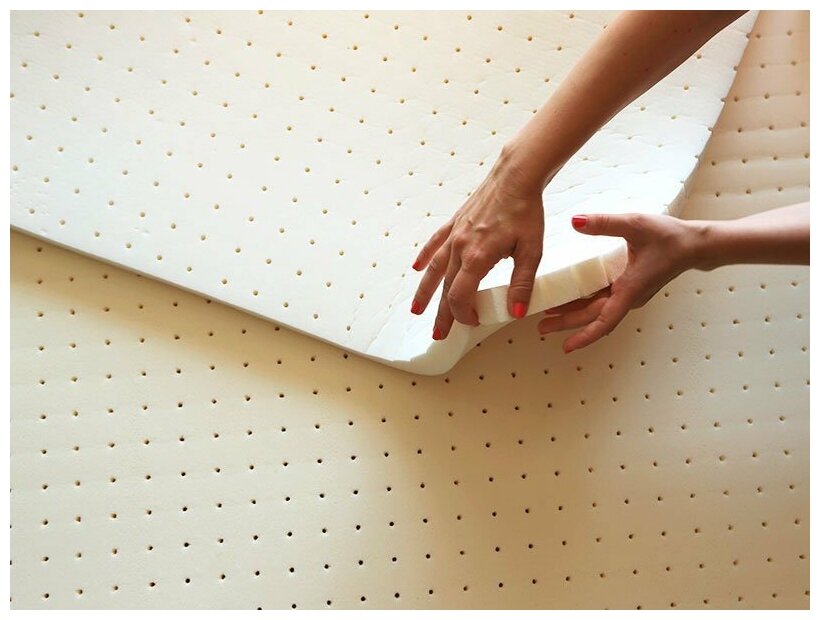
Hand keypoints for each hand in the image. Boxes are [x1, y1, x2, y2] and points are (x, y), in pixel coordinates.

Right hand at [410, 153, 544, 339]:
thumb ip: (522, 283)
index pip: (461, 296)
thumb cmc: (526, 211)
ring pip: (434, 269)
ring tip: (415, 310)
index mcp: (477, 257)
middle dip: (442, 314)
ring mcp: (455, 234)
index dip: (464, 314)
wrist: (517, 176)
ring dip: (424, 292)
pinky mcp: (455, 222)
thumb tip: (517, 310)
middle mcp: (460, 247)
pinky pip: (435, 243)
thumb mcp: (531, 251)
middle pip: (445, 289)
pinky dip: (425, 256)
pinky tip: (417, 267)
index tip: (474, 322)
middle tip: (438, 334)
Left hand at [539, 212, 702, 352]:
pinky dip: (585, 304)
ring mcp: (630, 293)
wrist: (695, 244)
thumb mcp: (634, 224)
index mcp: (629, 289)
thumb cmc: (670, 237)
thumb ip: (604, 223)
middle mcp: (628, 296)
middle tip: (540, 328)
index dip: (585, 335)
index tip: (567, 347)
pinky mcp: (630, 287)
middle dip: (567, 325)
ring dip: (573, 315)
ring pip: (597, 310)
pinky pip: (604, 300)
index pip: (604, 320)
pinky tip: (571, 300)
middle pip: (593, 317)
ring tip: (548, 317)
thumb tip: (575, 222)